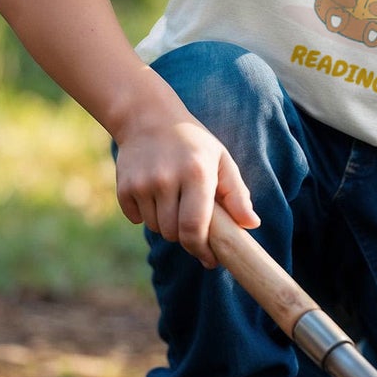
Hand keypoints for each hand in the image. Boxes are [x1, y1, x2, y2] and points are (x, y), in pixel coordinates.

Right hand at [114, 112, 256, 266]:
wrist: (148, 117)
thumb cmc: (193, 143)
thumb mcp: (221, 160)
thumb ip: (237, 193)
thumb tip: (252, 224)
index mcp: (197, 173)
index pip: (195, 227)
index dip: (201, 249)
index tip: (210, 259)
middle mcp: (167, 179)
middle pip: (173, 233)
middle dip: (185, 236)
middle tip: (191, 222)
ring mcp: (143, 183)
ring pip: (155, 227)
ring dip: (166, 224)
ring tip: (173, 200)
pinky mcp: (124, 187)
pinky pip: (136, 218)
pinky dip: (145, 215)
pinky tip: (154, 194)